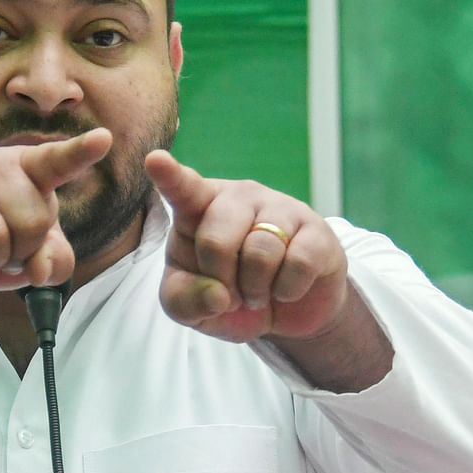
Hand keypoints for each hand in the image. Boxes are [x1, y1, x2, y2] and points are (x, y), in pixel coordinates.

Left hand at [143, 150, 348, 342]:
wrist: (286, 312)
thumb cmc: (227, 296)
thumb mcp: (191, 308)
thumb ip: (184, 301)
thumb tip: (218, 294)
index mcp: (198, 207)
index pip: (183, 188)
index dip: (169, 175)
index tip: (155, 160)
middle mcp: (238, 198)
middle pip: (216, 240)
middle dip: (220, 280)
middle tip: (230, 292)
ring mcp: (280, 208)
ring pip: (260, 252)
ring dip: (255, 290)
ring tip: (258, 293)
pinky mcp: (316, 230)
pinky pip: (298, 263)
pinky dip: (287, 290)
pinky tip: (287, 288)